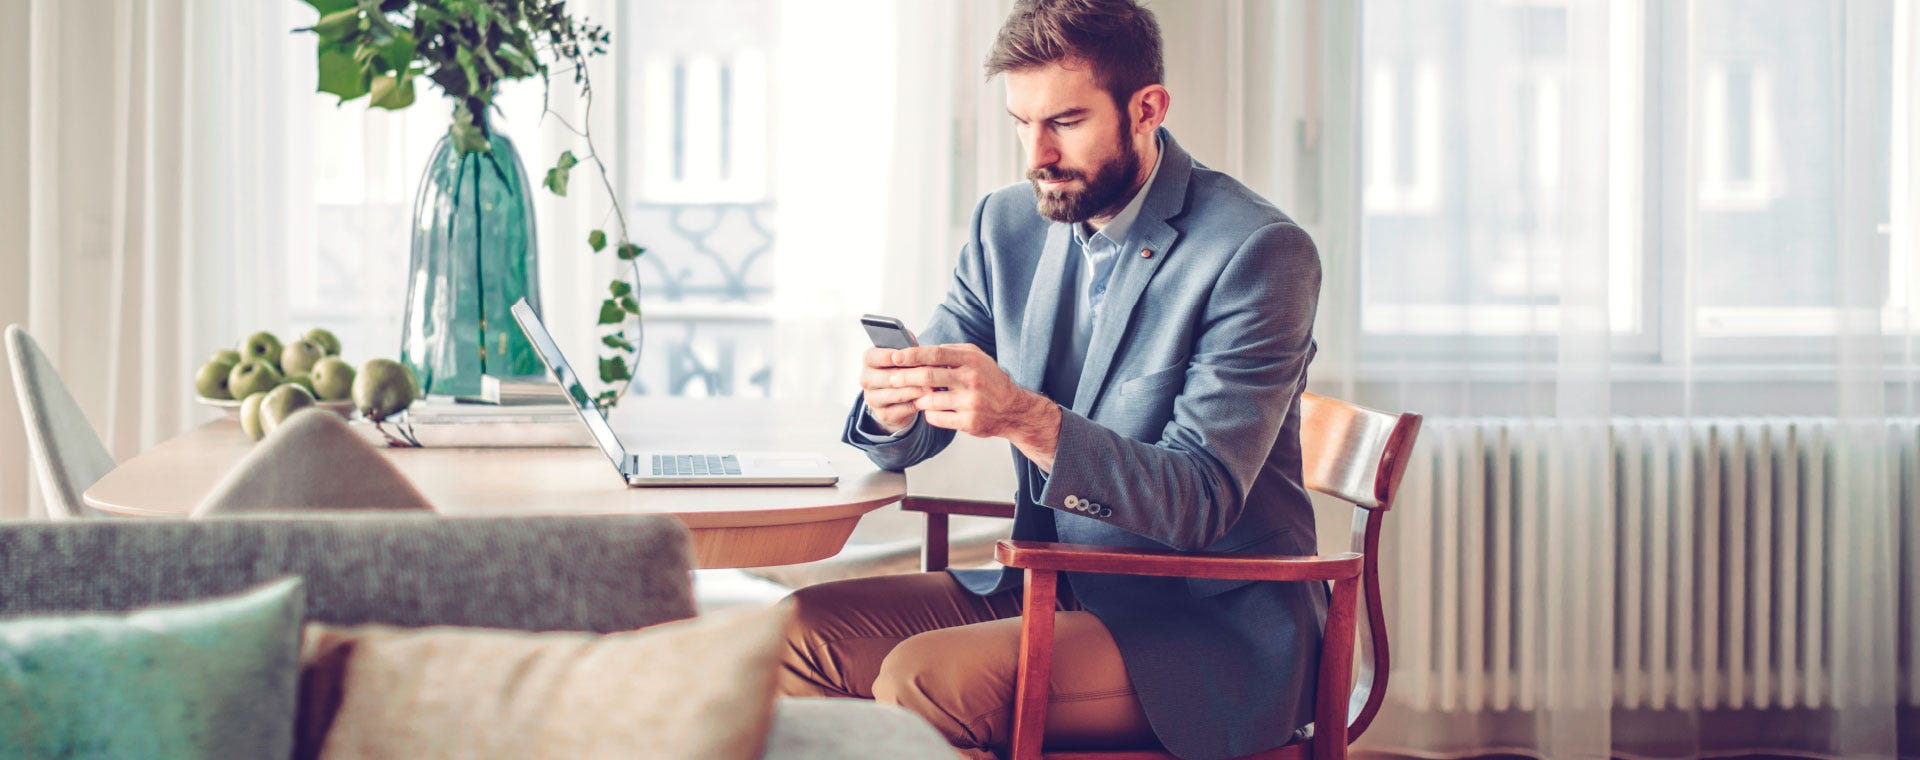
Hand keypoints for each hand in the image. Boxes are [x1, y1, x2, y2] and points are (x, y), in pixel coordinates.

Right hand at [859, 347, 926, 433]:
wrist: (898, 397)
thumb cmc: (902, 369)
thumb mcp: (903, 355)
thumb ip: (906, 345)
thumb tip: (909, 337)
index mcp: (869, 361)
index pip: (873, 357)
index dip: (888, 356)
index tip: (905, 355)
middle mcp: (866, 379)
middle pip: (888, 377)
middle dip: (911, 375)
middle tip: (930, 372)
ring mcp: (873, 399)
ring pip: (897, 394)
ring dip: (917, 390)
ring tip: (933, 386)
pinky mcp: (883, 414)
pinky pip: (903, 409)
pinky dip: (917, 404)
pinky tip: (929, 399)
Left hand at [888, 344, 1057, 445]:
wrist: (1012, 409)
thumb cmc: (990, 380)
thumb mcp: (976, 358)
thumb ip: (951, 351)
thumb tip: (922, 349)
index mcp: (971, 360)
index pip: (935, 354)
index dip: (912, 355)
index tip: (895, 356)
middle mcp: (971, 380)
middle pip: (928, 377)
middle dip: (905, 377)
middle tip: (892, 378)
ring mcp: (970, 402)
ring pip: (930, 400)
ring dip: (918, 398)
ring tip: (915, 396)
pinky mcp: (968, 422)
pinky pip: (937, 418)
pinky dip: (929, 414)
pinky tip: (931, 409)